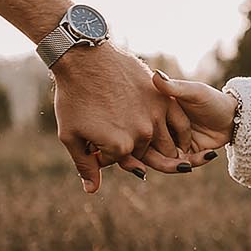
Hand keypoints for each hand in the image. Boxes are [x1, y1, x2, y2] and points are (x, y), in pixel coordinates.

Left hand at [51, 42, 196, 192]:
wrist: (85, 60)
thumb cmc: (73, 98)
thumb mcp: (71, 136)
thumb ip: (85, 165)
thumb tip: (92, 190)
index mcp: (119, 147)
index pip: (119, 162)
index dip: (104, 153)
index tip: (94, 141)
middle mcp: (141, 135)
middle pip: (144, 153)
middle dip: (131, 149)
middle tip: (118, 134)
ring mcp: (155, 116)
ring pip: (166, 142)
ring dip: (160, 145)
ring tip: (146, 136)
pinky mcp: (163, 99)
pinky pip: (179, 122)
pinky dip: (179, 133)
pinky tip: (177, 137)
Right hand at [149, 73, 237, 161]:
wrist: (233, 116)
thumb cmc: (212, 100)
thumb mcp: (193, 92)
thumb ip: (173, 87)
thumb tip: (155, 74)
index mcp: (156, 112)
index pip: (141, 127)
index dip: (139, 138)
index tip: (155, 139)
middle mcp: (160, 129)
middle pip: (148, 149)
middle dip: (160, 158)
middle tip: (181, 152)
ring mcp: (171, 142)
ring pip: (164, 160)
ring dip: (177, 164)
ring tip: (195, 157)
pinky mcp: (185, 153)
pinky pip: (184, 164)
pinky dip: (195, 162)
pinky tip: (210, 153)